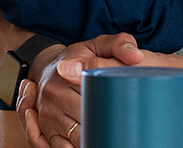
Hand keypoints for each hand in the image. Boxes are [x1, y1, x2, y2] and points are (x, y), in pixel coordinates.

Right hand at [15, 35, 144, 147]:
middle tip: (124, 132)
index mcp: (65, 73)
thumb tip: (136, 57)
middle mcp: (52, 95)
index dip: (112, 111)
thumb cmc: (78, 58)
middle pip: (86, 122)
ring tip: (109, 140)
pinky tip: (91, 143)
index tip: (125, 118)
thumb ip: (119, 45)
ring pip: (75, 139)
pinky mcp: (45, 128)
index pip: (93, 98)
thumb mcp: (98, 45)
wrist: (48, 66)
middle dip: (106, 129)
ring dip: (92, 141)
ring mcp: (48, 114)